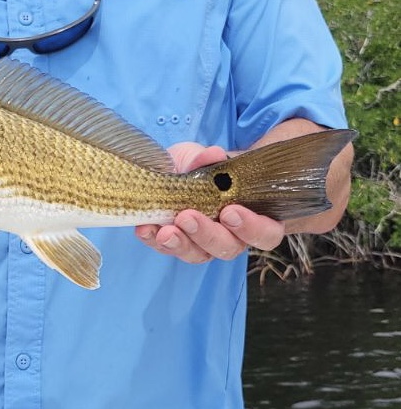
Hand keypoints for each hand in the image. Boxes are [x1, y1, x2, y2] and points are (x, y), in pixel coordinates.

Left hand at [134, 142, 284, 264]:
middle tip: (187, 217)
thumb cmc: (202, 166)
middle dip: (206, 234)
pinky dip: (154, 239)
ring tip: (165, 231)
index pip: (264, 233)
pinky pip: (167, 248)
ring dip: (180, 244)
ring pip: (197, 254)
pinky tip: (144, 229)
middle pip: (227, 247)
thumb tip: (214, 154)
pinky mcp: (176, 244)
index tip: (230, 211)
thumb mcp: (203, 157)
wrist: (176, 169)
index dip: (251, 227)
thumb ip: (208, 158)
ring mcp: (203, 244)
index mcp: (252, 217)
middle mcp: (231, 237)